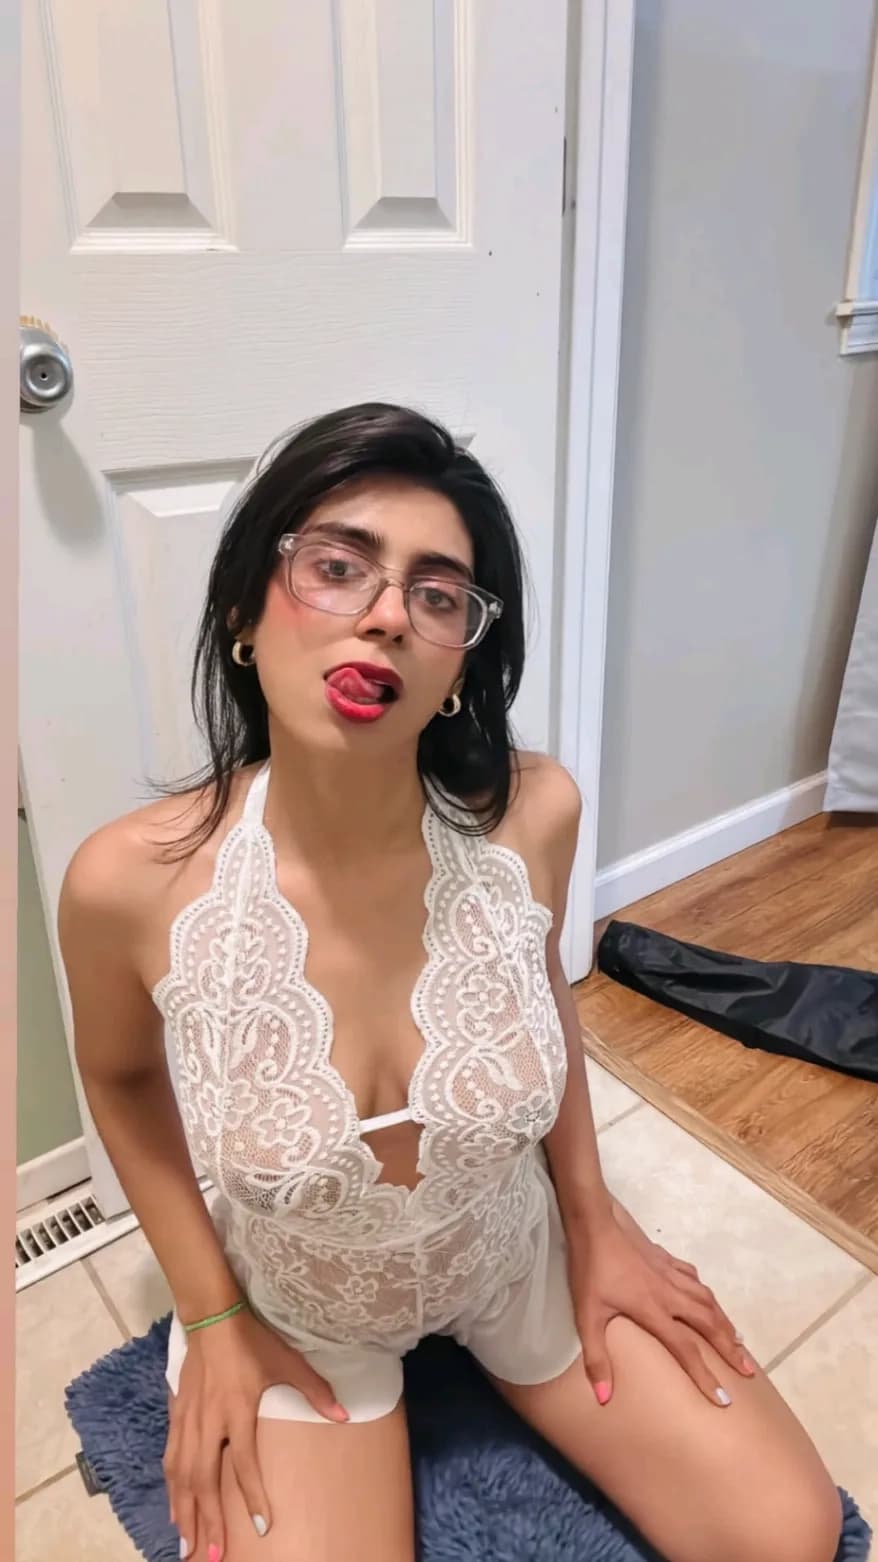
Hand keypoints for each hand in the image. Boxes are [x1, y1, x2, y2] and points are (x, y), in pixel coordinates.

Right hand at [163, 1307, 347, 1559]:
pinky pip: (170, 1459)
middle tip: (210, 1558)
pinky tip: (175, 1508)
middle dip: (207, 1522)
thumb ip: (315, 1391)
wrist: (212, 1316)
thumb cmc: (253, 1340)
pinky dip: (172, 1488)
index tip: (262, 1528)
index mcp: (238, 1411)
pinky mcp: (176, 1414)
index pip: (244, 1464)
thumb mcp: (288, 1362)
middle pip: (204, 1481)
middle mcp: (209, 1422)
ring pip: (182, 1476)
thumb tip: (344, 1415)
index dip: (253, 1497)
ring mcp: (189, 1420)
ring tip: (187, 1545)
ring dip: (185, 1512)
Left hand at [566, 1198, 755, 1409]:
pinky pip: (693, 1277)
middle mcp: (669, 1293)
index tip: (724, 1400)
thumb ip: (596, 1358)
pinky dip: (705, 1292)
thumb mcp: (586, 1316)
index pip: (686, 1350)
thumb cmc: (589, 1270)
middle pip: (708, 1323)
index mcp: (653, 1310)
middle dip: (729, 1349)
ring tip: (738, 1340)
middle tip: (748, 1370)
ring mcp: (669, 1273)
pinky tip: (707, 1297)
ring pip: (707, 1299)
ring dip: (724, 1321)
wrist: (594, 1223)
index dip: (705, 1376)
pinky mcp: (664, 1258)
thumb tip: (603, 1398)